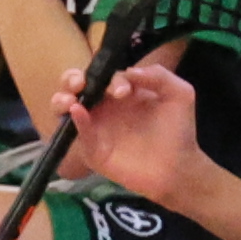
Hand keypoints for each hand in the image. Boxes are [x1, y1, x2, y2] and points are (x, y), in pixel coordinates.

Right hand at [62, 64, 202, 205]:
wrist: (178, 168)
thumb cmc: (178, 130)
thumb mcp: (179, 94)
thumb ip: (159, 75)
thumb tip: (130, 71)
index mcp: (120, 90)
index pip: (103, 75)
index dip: (107, 77)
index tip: (123, 92)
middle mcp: (104, 106)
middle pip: (76, 86)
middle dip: (71, 79)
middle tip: (78, 83)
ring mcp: (96, 128)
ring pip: (66, 108)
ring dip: (61, 98)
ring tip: (69, 99)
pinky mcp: (93, 150)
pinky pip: (78, 134)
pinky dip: (76, 122)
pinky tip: (77, 112)